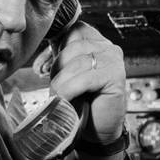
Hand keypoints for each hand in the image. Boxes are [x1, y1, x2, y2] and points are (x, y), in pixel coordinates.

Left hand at [50, 22, 125, 143]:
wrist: (97, 129)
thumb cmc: (82, 101)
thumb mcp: (68, 72)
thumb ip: (61, 55)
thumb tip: (44, 39)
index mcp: (97, 43)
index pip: (73, 30)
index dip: (56, 47)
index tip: (44, 67)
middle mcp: (108, 48)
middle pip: (73, 46)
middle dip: (58, 67)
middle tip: (54, 88)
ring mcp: (113, 61)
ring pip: (77, 63)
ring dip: (62, 82)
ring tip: (59, 97)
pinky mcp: (115, 77)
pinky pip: (85, 79)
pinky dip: (70, 90)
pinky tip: (66, 100)